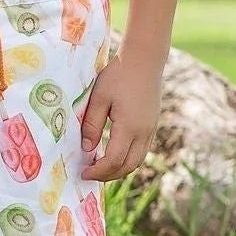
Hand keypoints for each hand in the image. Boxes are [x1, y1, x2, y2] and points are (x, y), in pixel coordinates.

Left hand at [79, 43, 161, 181]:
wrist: (144, 60)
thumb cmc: (118, 76)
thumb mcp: (98, 98)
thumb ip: (91, 124)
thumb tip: (86, 149)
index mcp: (129, 127)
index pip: (113, 160)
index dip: (98, 171)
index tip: (83, 173)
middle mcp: (143, 133)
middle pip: (127, 166)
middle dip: (108, 175)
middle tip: (89, 174)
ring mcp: (150, 130)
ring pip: (137, 161)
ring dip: (119, 169)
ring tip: (100, 168)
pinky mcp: (152, 126)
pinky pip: (141, 152)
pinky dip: (128, 160)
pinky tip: (114, 156)